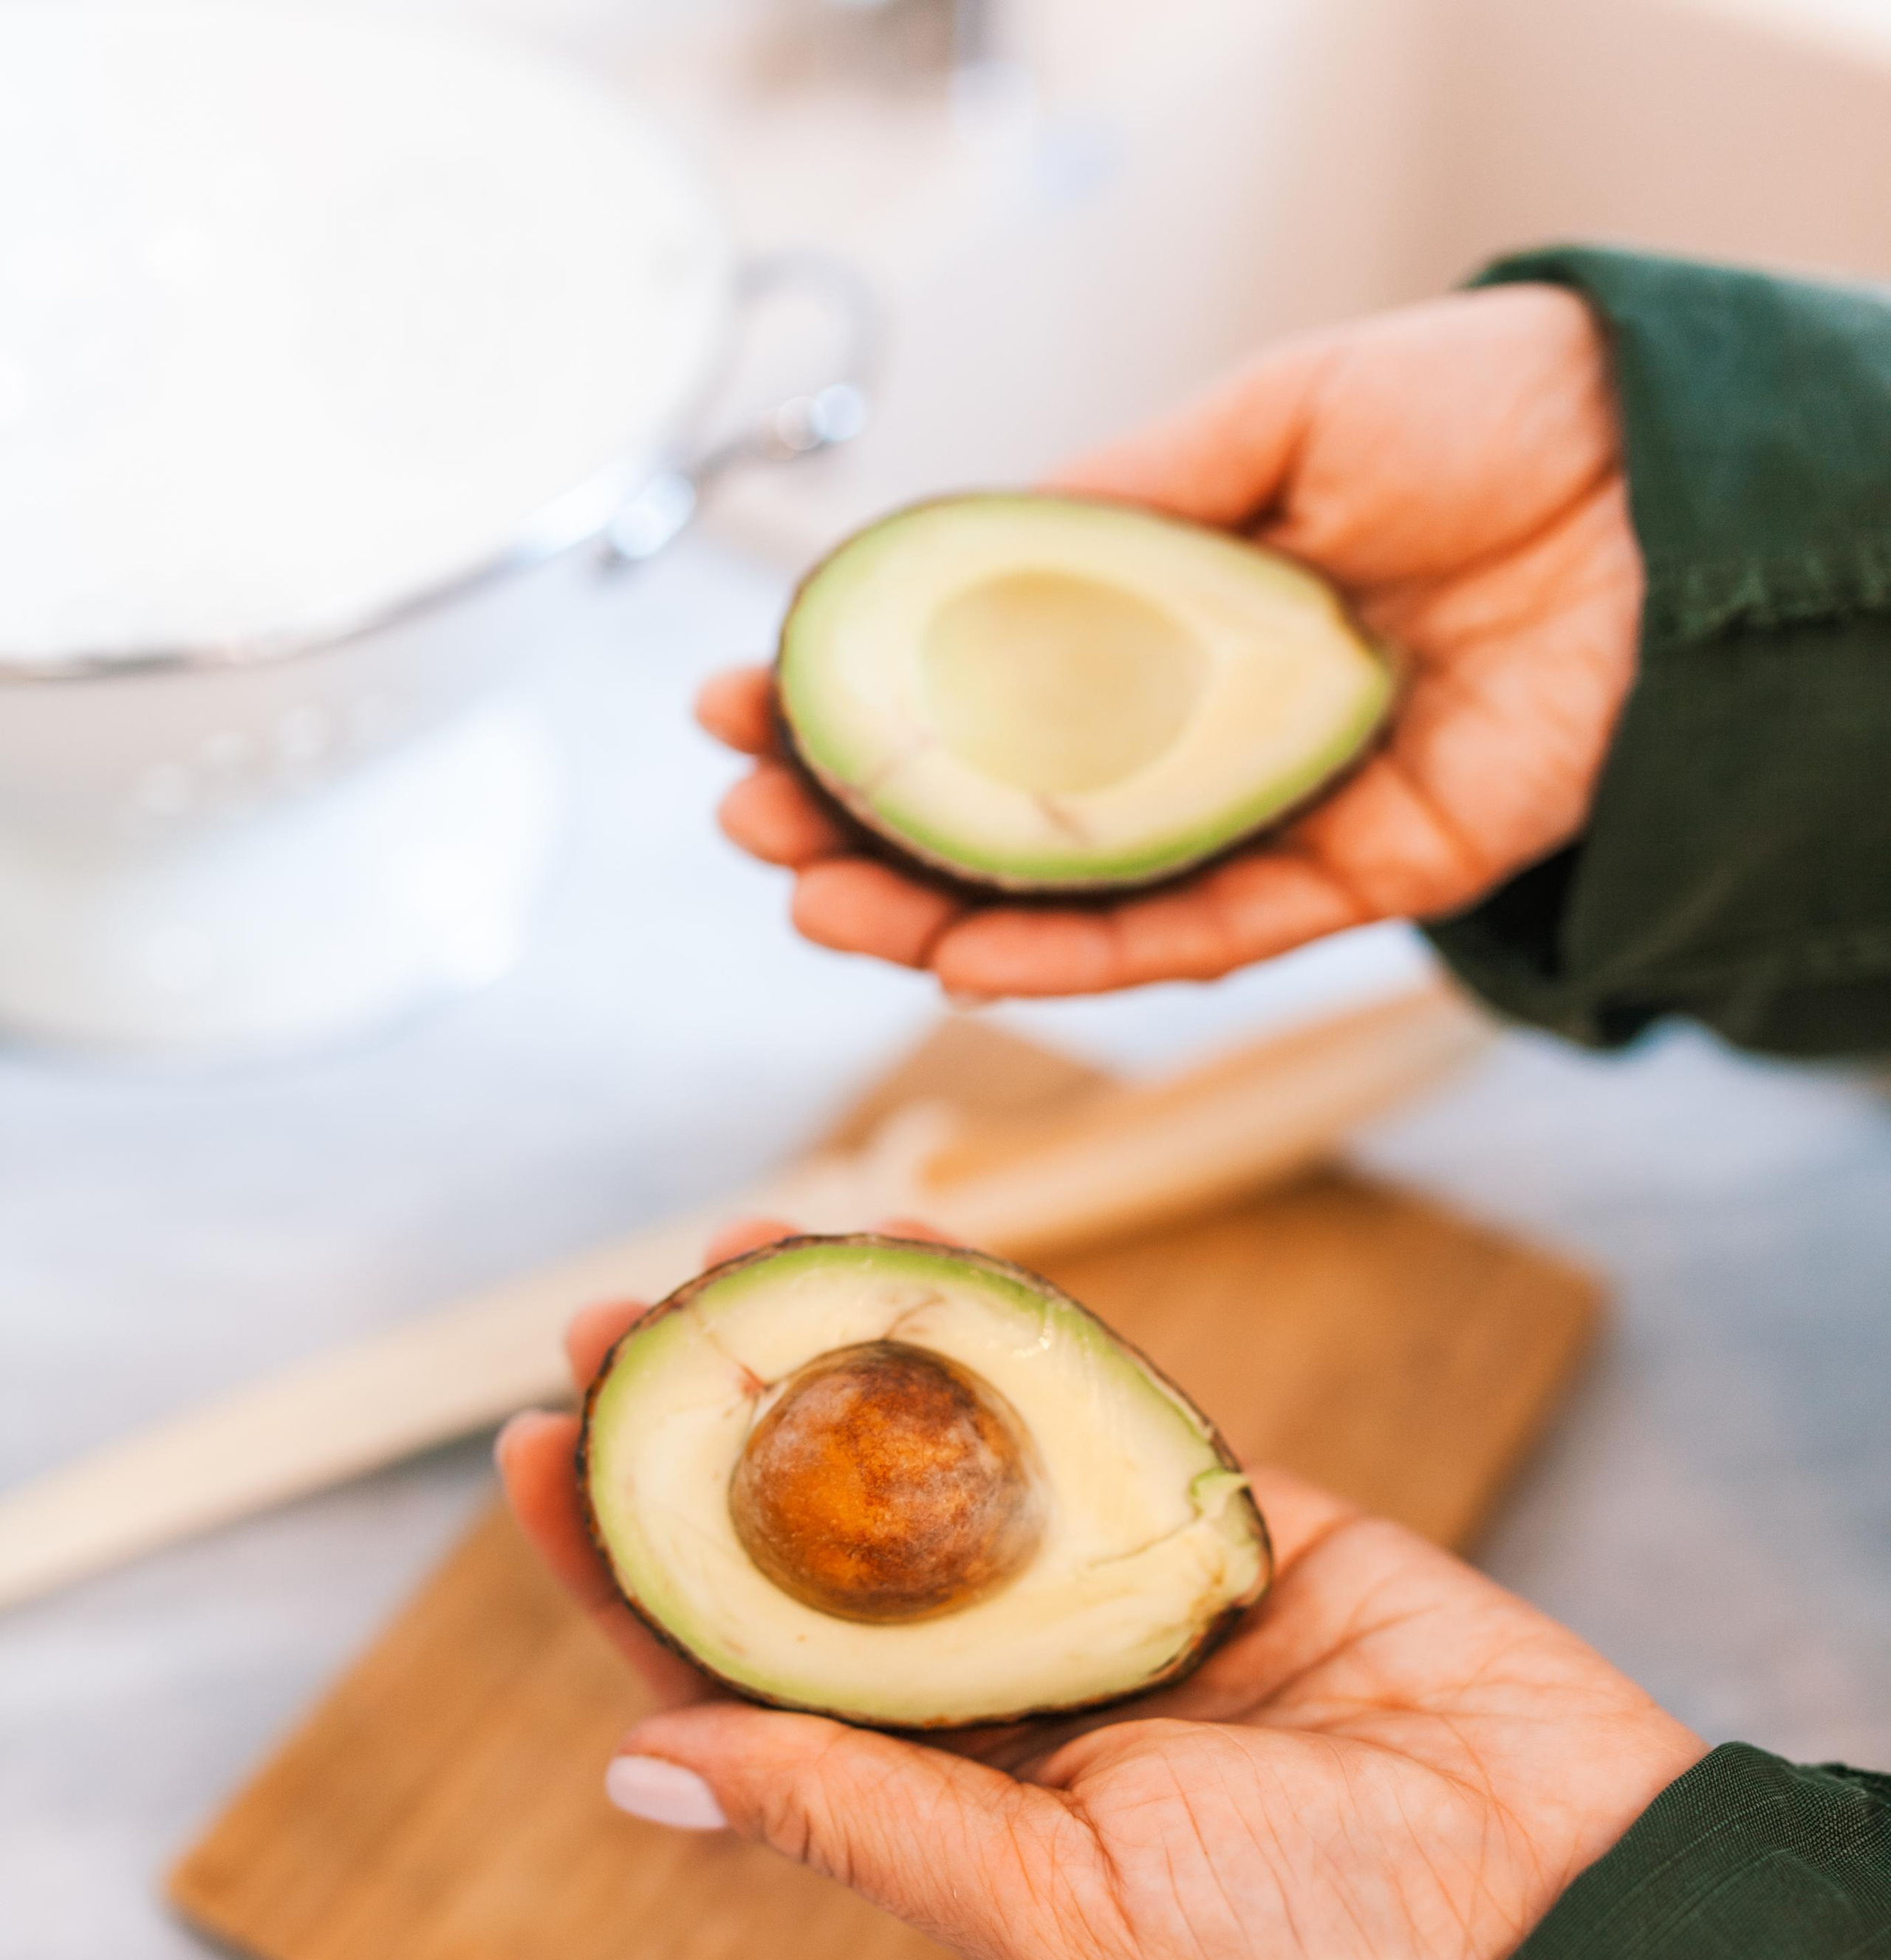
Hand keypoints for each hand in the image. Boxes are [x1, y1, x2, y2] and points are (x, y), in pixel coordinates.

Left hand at [499, 1225, 1701, 1959]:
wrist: (1560, 1909)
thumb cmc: (1305, 1959)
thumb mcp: (1050, 1907)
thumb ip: (856, 1815)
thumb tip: (636, 1761)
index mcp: (940, 1803)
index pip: (736, 1669)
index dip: (625, 1563)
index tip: (536, 1450)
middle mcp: (1004, 1693)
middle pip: (815, 1539)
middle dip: (709, 1430)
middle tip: (614, 1316)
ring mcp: (1107, 1594)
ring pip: (940, 1449)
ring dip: (837, 1352)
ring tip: (736, 1251)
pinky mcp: (1214, 1516)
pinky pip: (1086, 1405)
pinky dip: (999, 1330)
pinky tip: (903, 1260)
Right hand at [701, 283, 1639, 1001]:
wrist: (1671, 490)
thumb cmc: (1492, 416)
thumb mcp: (1273, 416)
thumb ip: (1122, 501)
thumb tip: (956, 562)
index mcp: (1179, 605)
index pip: (984, 675)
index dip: (864, 700)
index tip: (747, 708)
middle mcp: (1211, 721)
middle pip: (1010, 806)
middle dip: (871, 825)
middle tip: (753, 830)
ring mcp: (1274, 809)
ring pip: (1082, 896)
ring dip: (942, 913)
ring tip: (820, 908)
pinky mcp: (1355, 882)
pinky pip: (1202, 938)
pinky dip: (1084, 958)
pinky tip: (969, 957)